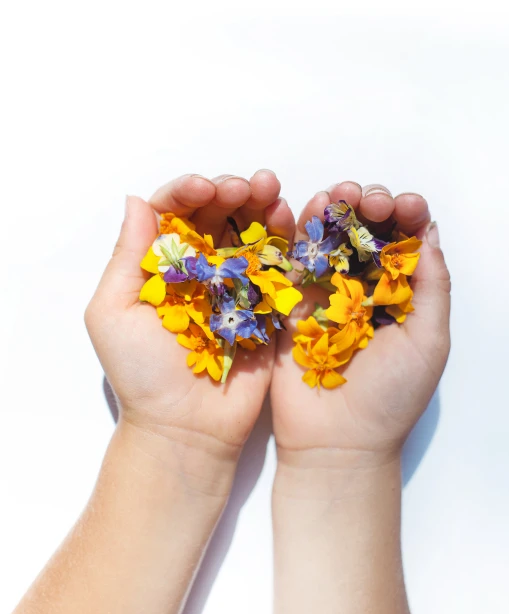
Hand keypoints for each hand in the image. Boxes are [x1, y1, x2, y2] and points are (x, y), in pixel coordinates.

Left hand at [85, 170, 294, 465]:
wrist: (186, 427)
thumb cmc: (142, 375)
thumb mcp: (114, 312)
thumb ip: (128, 256)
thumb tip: (136, 198)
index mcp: (160, 265)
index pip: (173, 213)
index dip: (188, 192)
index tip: (204, 188)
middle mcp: (199, 269)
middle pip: (216, 215)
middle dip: (232, 192)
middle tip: (247, 186)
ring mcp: (235, 286)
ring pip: (249, 232)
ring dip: (261, 206)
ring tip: (272, 191)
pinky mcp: (266, 306)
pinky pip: (278, 265)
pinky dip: (285, 239)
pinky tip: (289, 219)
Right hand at [271, 182, 450, 465]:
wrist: (337, 441)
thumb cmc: (391, 398)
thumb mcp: (429, 341)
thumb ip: (432, 287)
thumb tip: (430, 234)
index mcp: (401, 295)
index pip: (406, 243)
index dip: (407, 217)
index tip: (407, 206)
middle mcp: (363, 288)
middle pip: (367, 232)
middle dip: (371, 207)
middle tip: (371, 201)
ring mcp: (325, 293)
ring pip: (331, 237)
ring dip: (337, 209)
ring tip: (342, 193)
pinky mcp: (291, 302)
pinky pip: (296, 258)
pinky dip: (303, 229)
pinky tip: (313, 207)